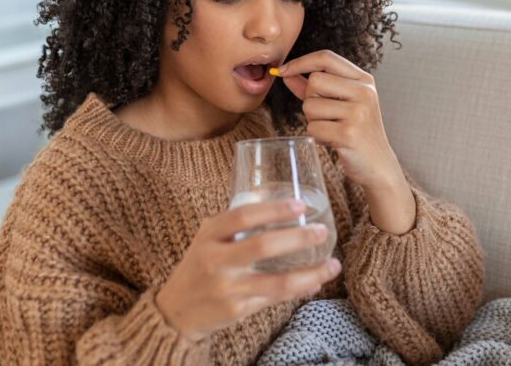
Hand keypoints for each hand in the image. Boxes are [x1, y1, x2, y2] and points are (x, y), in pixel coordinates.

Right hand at [155, 199, 341, 341]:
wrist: (176, 310)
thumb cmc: (200, 265)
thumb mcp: (208, 238)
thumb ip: (235, 222)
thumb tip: (279, 200)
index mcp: (209, 235)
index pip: (243, 216)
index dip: (274, 210)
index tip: (300, 205)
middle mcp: (216, 261)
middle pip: (263, 246)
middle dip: (298, 238)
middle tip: (321, 231)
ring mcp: (227, 288)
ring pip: (277, 281)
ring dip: (311, 272)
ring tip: (333, 264)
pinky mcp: (237, 310)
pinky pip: (276, 299)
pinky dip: (300, 289)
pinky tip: (315, 282)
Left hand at [275, 50, 402, 191]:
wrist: (378, 164)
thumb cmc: (355, 131)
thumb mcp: (339, 103)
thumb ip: (312, 87)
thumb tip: (286, 73)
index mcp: (364, 80)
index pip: (326, 58)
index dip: (301, 62)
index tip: (283, 71)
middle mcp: (364, 92)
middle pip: (315, 81)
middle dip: (311, 100)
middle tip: (327, 116)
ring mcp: (359, 112)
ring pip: (310, 106)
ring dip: (313, 121)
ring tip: (332, 129)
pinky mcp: (349, 133)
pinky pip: (313, 128)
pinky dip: (317, 136)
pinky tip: (333, 141)